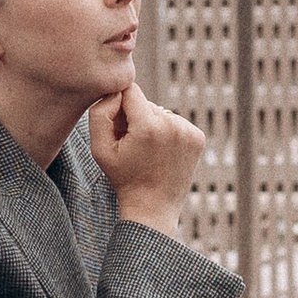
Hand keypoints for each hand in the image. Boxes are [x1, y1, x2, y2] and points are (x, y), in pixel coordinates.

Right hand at [88, 81, 206, 230]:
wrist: (153, 208)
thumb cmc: (123, 178)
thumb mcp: (99, 148)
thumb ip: (100, 112)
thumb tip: (116, 92)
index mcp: (148, 126)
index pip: (130, 89)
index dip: (118, 104)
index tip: (117, 125)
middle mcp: (173, 124)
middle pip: (145, 102)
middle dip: (135, 118)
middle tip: (131, 145)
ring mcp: (189, 131)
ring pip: (160, 112)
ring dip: (151, 125)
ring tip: (147, 152)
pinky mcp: (198, 138)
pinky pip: (175, 122)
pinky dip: (167, 132)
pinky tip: (161, 153)